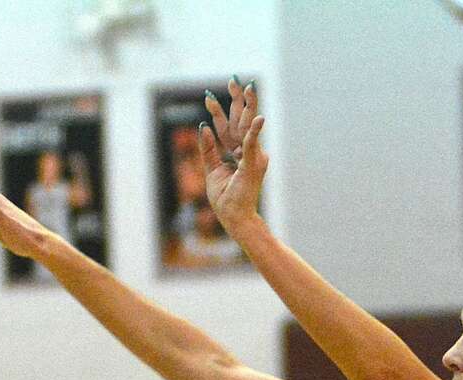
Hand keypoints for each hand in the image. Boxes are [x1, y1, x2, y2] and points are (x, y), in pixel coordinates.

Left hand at [198, 77, 266, 232]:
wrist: (235, 218)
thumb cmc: (226, 199)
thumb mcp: (212, 170)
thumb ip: (209, 149)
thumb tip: (203, 126)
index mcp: (238, 153)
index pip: (228, 127)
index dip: (219, 112)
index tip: (209, 96)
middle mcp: (249, 152)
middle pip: (241, 121)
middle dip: (237, 100)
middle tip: (234, 80)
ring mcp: (253, 157)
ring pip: (249, 127)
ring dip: (249, 106)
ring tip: (248, 87)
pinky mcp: (253, 165)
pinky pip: (252, 145)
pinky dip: (254, 132)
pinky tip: (259, 119)